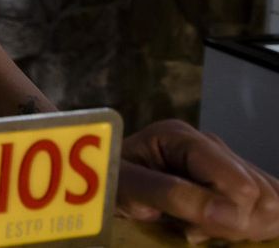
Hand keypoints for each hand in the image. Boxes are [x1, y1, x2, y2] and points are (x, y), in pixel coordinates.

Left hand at [117, 119, 278, 242]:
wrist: (106, 184)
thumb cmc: (110, 182)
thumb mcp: (127, 187)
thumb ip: (171, 194)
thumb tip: (227, 212)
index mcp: (183, 138)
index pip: (240, 184)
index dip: (228, 215)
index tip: (194, 230)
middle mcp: (211, 145)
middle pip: (263, 196)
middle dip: (234, 222)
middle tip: (191, 229)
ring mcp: (227, 163)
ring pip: (272, 203)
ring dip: (241, 225)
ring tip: (199, 227)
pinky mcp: (236, 182)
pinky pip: (269, 209)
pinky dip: (249, 225)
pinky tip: (216, 227)